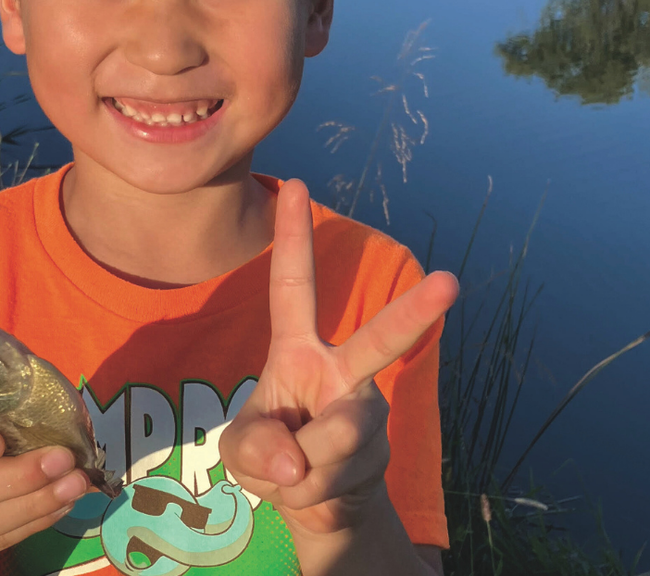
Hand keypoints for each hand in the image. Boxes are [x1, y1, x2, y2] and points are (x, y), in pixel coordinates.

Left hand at [219, 180, 458, 541]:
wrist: (319, 509)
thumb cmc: (273, 456)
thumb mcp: (241, 452)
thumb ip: (253, 447)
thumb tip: (298, 455)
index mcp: (299, 349)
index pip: (293, 285)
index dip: (292, 236)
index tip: (294, 183)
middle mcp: (342, 370)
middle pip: (380, 339)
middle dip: (417, 312)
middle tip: (450, 282)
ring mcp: (368, 411)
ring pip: (339, 435)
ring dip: (302, 468)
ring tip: (296, 472)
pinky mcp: (382, 452)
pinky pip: (337, 474)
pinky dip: (311, 494)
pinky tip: (318, 488)